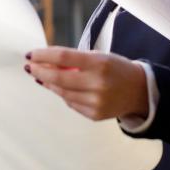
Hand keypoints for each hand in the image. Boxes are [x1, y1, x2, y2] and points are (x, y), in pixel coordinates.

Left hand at [24, 46, 147, 120]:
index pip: (63, 57)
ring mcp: (96, 101)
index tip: (31, 54)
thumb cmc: (116, 68)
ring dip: (48, 83)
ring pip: (62, 92)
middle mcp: (97, 83)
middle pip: (58, 77)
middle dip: (40, 71)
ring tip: (41, 76)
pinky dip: (63, 94)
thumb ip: (74, 60)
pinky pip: (71, 103)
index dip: (43, 55)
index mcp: (99, 63)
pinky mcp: (94, 115)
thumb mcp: (98, 56)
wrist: (139, 91)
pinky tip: (60, 87)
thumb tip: (44, 62)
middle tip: (30, 67)